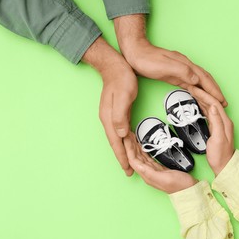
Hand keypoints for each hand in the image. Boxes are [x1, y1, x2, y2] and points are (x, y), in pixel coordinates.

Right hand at [83, 37, 137, 175]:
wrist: (115, 66)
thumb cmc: (121, 79)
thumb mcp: (124, 96)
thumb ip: (121, 116)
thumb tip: (121, 134)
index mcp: (109, 118)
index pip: (116, 142)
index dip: (121, 157)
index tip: (127, 170)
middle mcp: (108, 120)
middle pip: (115, 144)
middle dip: (122, 158)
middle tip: (129, 172)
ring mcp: (111, 117)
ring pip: (118, 139)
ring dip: (123, 151)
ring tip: (130, 163)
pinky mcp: (116, 113)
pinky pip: (120, 132)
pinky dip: (125, 141)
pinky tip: (130, 144)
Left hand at [114, 14, 226, 106]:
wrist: (135, 53)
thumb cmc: (147, 59)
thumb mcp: (164, 66)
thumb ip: (182, 71)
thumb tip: (196, 79)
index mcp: (185, 65)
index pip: (204, 79)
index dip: (214, 90)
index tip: (221, 101)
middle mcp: (185, 67)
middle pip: (205, 80)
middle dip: (215, 91)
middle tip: (223, 104)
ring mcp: (180, 70)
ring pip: (199, 82)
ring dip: (208, 92)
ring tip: (214, 101)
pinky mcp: (174, 75)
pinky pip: (190, 84)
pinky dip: (197, 90)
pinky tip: (198, 95)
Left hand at [124, 133, 196, 193]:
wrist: (190, 190)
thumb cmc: (180, 186)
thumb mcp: (166, 178)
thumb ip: (151, 173)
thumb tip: (139, 166)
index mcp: (147, 175)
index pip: (133, 160)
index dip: (128, 149)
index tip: (126, 138)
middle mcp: (148, 173)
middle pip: (135, 157)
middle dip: (130, 146)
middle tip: (128, 134)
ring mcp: (153, 171)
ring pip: (140, 157)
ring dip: (135, 147)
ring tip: (132, 137)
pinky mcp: (158, 168)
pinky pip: (147, 158)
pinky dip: (143, 150)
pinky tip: (142, 146)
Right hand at [190, 86, 234, 175]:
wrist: (224, 166)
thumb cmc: (220, 155)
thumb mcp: (218, 138)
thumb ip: (216, 122)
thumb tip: (212, 107)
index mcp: (224, 121)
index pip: (213, 103)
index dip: (203, 94)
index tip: (194, 89)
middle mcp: (223, 121)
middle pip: (212, 102)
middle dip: (201, 93)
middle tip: (191, 87)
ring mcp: (219, 124)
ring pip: (210, 106)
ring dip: (201, 98)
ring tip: (192, 92)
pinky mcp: (215, 128)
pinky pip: (208, 113)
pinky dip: (202, 106)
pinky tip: (197, 105)